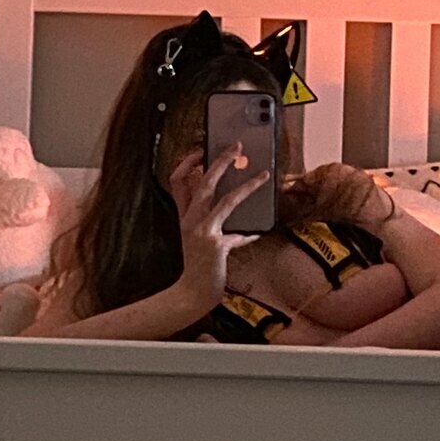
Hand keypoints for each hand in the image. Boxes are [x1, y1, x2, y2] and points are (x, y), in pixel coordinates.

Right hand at [168, 146, 269, 311]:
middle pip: (202, 181)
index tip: (201, 151)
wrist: (193, 293)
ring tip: (263, 175)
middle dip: (220, 160)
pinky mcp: (215, 243)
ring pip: (223, 198)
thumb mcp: (202, 240)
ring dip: (246, 184)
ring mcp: (201, 230)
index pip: (176, 180)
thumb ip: (218, 225)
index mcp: (185, 215)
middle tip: (237, 147)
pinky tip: (260, 230)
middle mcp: (190, 219)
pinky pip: (237, 228)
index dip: (187, 162)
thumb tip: (242, 215)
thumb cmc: (200, 265)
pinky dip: (250, 228)